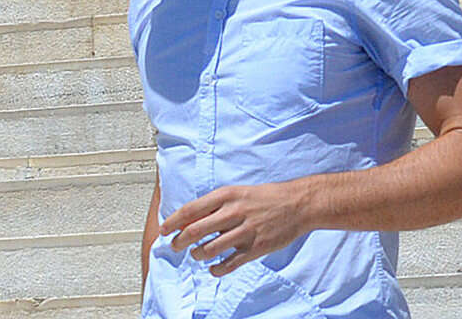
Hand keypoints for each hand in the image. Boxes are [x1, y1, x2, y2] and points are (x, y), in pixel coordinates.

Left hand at [161, 182, 311, 276]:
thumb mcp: (239, 192)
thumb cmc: (267, 197)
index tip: (164, 229)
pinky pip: (229, 264)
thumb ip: (217, 204)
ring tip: (197, 254)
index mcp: (228, 195)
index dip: (173, 221)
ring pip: (209, 249)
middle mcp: (234, 212)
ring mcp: (245, 231)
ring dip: (198, 255)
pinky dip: (216, 269)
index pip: (191, 210)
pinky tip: (213, 268)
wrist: (298, 204)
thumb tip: (191, 217)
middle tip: (175, 245)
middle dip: (179, 241)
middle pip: (195, 230)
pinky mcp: (256, 248)